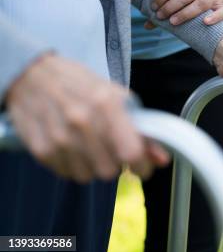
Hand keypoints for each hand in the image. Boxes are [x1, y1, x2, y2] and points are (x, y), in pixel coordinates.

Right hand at [6, 54, 169, 182]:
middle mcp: (82, 122)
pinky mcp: (40, 149)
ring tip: (89, 145)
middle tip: (111, 149)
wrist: (32, 75)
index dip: (143, 165)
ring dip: (93, 166)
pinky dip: (73, 165)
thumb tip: (162, 159)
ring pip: (88, 176)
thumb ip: (142, 129)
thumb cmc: (80, 84)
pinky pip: (66, 174)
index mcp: (106, 104)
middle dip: (116, 164)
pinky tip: (71, 146)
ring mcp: (59, 137)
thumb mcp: (117, 97)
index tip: (144, 167)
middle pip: (110, 170)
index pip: (131, 152)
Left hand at [150, 0, 222, 27]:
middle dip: (170, 7)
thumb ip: (168, 3)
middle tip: (160, 16)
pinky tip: (205, 22)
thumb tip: (147, 24)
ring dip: (185, 13)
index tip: (154, 7)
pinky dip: (214, 17)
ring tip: (173, 22)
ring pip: (201, 4)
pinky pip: (221, 12)